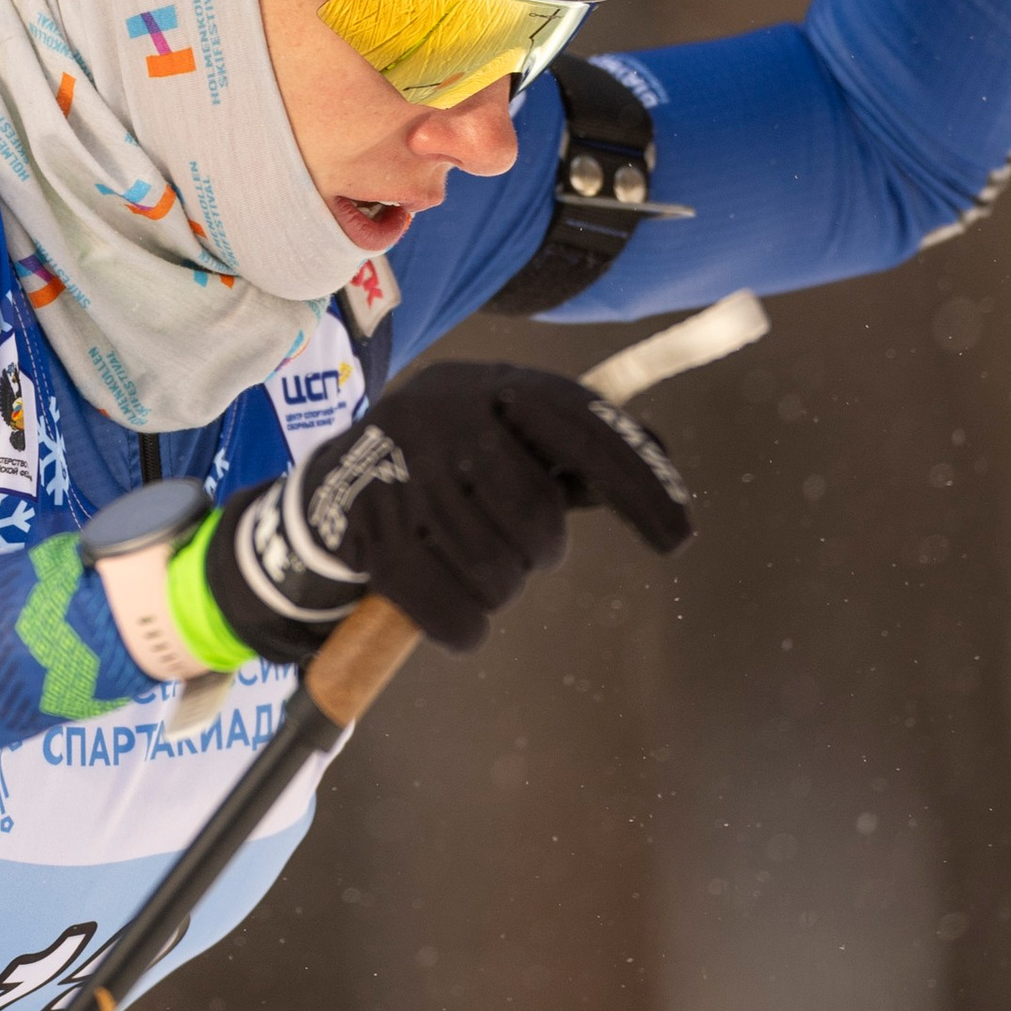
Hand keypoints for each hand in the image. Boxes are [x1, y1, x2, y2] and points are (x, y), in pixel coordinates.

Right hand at [197, 359, 691, 660]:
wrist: (332, 487)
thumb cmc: (451, 466)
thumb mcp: (513, 439)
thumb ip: (580, 451)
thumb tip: (661, 460)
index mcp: (491, 384)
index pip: (581, 428)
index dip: (637, 484)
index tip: (678, 540)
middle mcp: (443, 414)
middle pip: (535, 514)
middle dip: (538, 550)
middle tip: (518, 550)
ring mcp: (399, 471)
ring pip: (494, 570)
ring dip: (497, 588)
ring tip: (472, 565)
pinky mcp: (367, 533)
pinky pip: (449, 611)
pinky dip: (464, 627)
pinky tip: (454, 609)